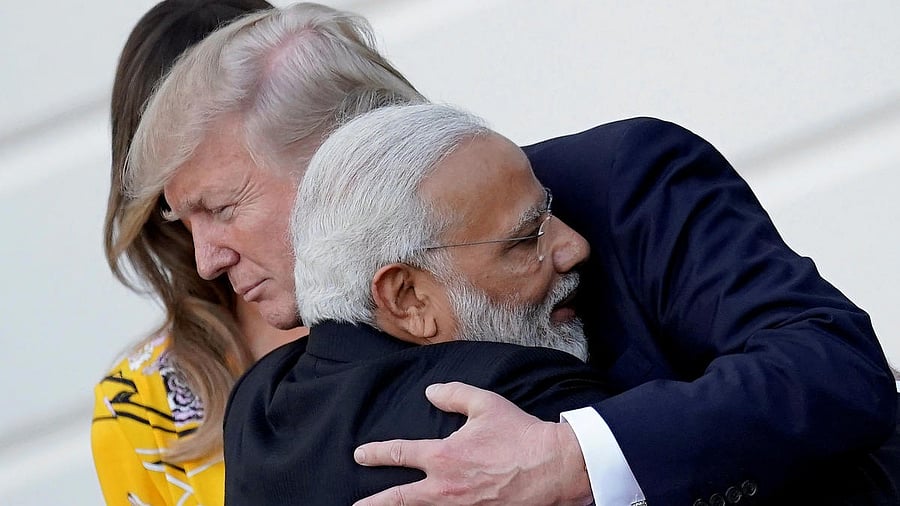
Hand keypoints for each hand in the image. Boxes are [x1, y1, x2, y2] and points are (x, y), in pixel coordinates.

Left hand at [352, 382, 592, 505]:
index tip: (360, 455)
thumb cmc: (520, 434)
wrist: (553, 467)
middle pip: (399, 499)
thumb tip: (432, 392)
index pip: (399, 454)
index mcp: (444, 456)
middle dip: (374, 503)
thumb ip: (454, 395)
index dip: (376, 454)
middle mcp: (445, 488)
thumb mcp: (485, 404)